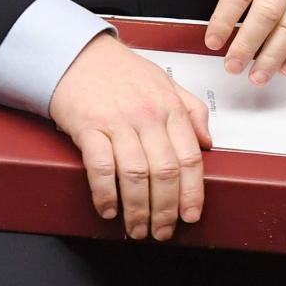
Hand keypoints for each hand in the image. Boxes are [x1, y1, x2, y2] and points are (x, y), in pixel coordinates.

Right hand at [49, 33, 211, 240]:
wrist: (77, 53)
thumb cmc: (120, 70)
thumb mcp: (165, 82)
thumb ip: (191, 110)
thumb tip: (208, 141)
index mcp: (169, 107)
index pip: (189, 157)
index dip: (192, 192)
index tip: (191, 215)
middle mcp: (147, 116)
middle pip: (165, 172)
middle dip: (166, 209)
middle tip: (162, 231)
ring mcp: (118, 122)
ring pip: (136, 175)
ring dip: (138, 209)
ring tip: (137, 228)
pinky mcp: (89, 127)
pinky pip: (101, 167)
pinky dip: (106, 193)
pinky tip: (109, 209)